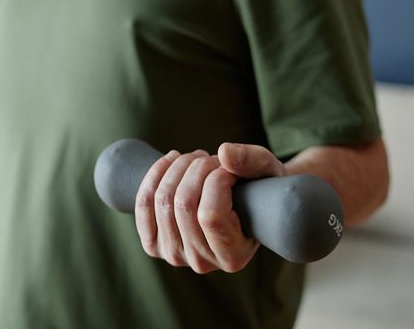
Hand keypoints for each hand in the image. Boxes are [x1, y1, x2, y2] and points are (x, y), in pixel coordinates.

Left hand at [134, 142, 286, 273]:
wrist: (241, 206)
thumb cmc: (260, 191)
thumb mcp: (269, 174)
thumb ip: (253, 162)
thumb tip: (224, 153)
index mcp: (232, 257)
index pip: (210, 216)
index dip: (216, 180)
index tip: (228, 168)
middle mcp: (202, 262)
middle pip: (183, 204)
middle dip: (197, 168)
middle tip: (213, 158)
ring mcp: (174, 255)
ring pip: (163, 200)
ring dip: (179, 166)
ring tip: (197, 158)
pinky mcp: (154, 243)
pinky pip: (144, 205)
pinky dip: (154, 174)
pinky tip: (171, 160)